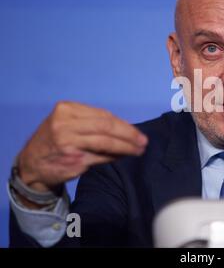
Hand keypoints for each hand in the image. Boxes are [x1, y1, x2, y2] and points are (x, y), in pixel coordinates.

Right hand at [17, 101, 147, 194]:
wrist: (31, 164)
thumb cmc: (55, 140)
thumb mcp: (68, 123)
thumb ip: (93, 123)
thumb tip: (127, 129)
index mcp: (66, 110)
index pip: (103, 115)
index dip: (123, 124)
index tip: (136, 132)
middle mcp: (65, 124)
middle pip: (106, 127)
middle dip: (129, 134)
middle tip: (143, 141)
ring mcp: (68, 142)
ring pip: (106, 142)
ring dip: (126, 147)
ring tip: (139, 150)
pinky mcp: (72, 160)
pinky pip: (100, 157)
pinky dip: (114, 157)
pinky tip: (123, 157)